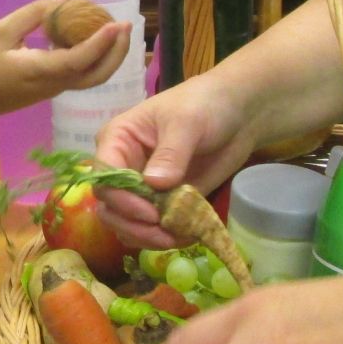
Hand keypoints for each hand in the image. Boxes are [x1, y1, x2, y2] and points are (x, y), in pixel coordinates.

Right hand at [0, 0, 128, 148]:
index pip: (80, 60)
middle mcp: (54, 84)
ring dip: (110, 56)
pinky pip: (82, 75)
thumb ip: (32, 16)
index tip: (116, 23)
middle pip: (97, 75)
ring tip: (118, 31)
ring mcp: (55, 89)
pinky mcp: (52, 88)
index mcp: (40, 71)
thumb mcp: (0, 33)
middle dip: (117, 52)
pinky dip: (95, 58)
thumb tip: (63, 1)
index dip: (101, 43)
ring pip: (93, 77)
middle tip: (127, 26)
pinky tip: (93, 37)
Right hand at [88, 76, 255, 246]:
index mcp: (118, 140)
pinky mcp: (164, 202)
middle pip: (109, 205)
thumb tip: (154, 185)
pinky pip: (153, 228)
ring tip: (175, 238)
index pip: (104, 176)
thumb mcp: (186, 122)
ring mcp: (143, 188)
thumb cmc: (204, 104)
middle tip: (163, 233)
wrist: (238, 112)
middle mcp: (124, 166)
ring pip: (125, 223)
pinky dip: (165, 237)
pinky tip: (186, 236)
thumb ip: (170, 154)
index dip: (120, 198)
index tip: (150, 212)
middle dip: (132, 224)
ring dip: (145, 237)